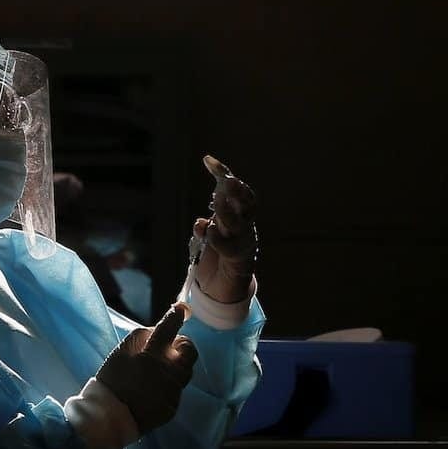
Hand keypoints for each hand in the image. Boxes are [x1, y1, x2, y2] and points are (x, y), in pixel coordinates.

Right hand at [95, 304, 197, 433]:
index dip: (175, 316)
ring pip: (184, 371)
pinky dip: (166, 386)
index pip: (169, 328)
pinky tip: (151, 391)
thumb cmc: (112, 380)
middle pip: (189, 350)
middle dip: (182, 345)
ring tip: (155, 372)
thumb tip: (157, 331)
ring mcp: (173, 391)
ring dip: (174, 366)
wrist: (110, 417)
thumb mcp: (119, 352)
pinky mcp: (173, 406)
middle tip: (168, 348)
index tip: (181, 309)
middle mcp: (168, 372)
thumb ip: (141, 337)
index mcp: (152, 355)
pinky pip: (175, 390)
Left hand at [193, 155, 257, 302]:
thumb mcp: (207, 237)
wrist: (222, 288)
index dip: (224, 175)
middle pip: (246, 205)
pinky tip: (209, 231)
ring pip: (238, 224)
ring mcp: (243, 243)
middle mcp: (245, 228)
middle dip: (237, 192)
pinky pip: (228, 247)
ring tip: (217, 203)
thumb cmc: (216, 259)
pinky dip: (218, 238)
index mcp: (240, 217)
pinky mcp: (237, 260)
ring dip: (227, 213)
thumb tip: (201, 222)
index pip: (237, 192)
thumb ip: (203, 227)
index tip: (209, 161)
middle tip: (226, 181)